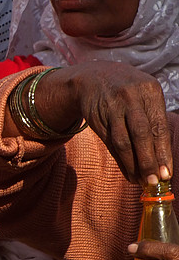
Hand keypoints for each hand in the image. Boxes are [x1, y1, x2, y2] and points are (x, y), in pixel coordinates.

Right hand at [37, 63, 171, 184]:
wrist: (93, 78)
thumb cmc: (128, 93)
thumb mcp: (144, 97)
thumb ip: (154, 122)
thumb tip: (163, 160)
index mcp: (149, 90)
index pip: (158, 127)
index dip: (163, 152)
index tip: (166, 173)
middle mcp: (130, 97)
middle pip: (141, 134)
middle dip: (148, 161)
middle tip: (154, 181)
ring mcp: (112, 107)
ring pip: (123, 141)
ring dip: (133, 164)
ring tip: (140, 181)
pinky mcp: (97, 118)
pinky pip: (110, 144)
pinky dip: (120, 161)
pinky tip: (128, 172)